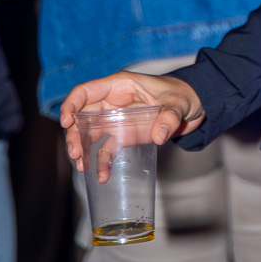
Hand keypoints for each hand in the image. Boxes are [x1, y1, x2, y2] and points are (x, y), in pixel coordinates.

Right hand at [60, 71, 205, 171]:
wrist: (194, 106)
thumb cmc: (183, 94)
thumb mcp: (178, 102)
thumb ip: (170, 117)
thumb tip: (159, 135)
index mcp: (121, 86)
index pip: (87, 91)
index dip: (72, 104)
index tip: (66, 121)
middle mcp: (113, 102)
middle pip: (83, 115)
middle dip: (75, 134)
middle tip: (76, 153)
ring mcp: (117, 119)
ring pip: (90, 133)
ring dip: (83, 149)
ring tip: (82, 166)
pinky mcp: (124, 135)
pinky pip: (107, 148)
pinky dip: (102, 161)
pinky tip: (101, 175)